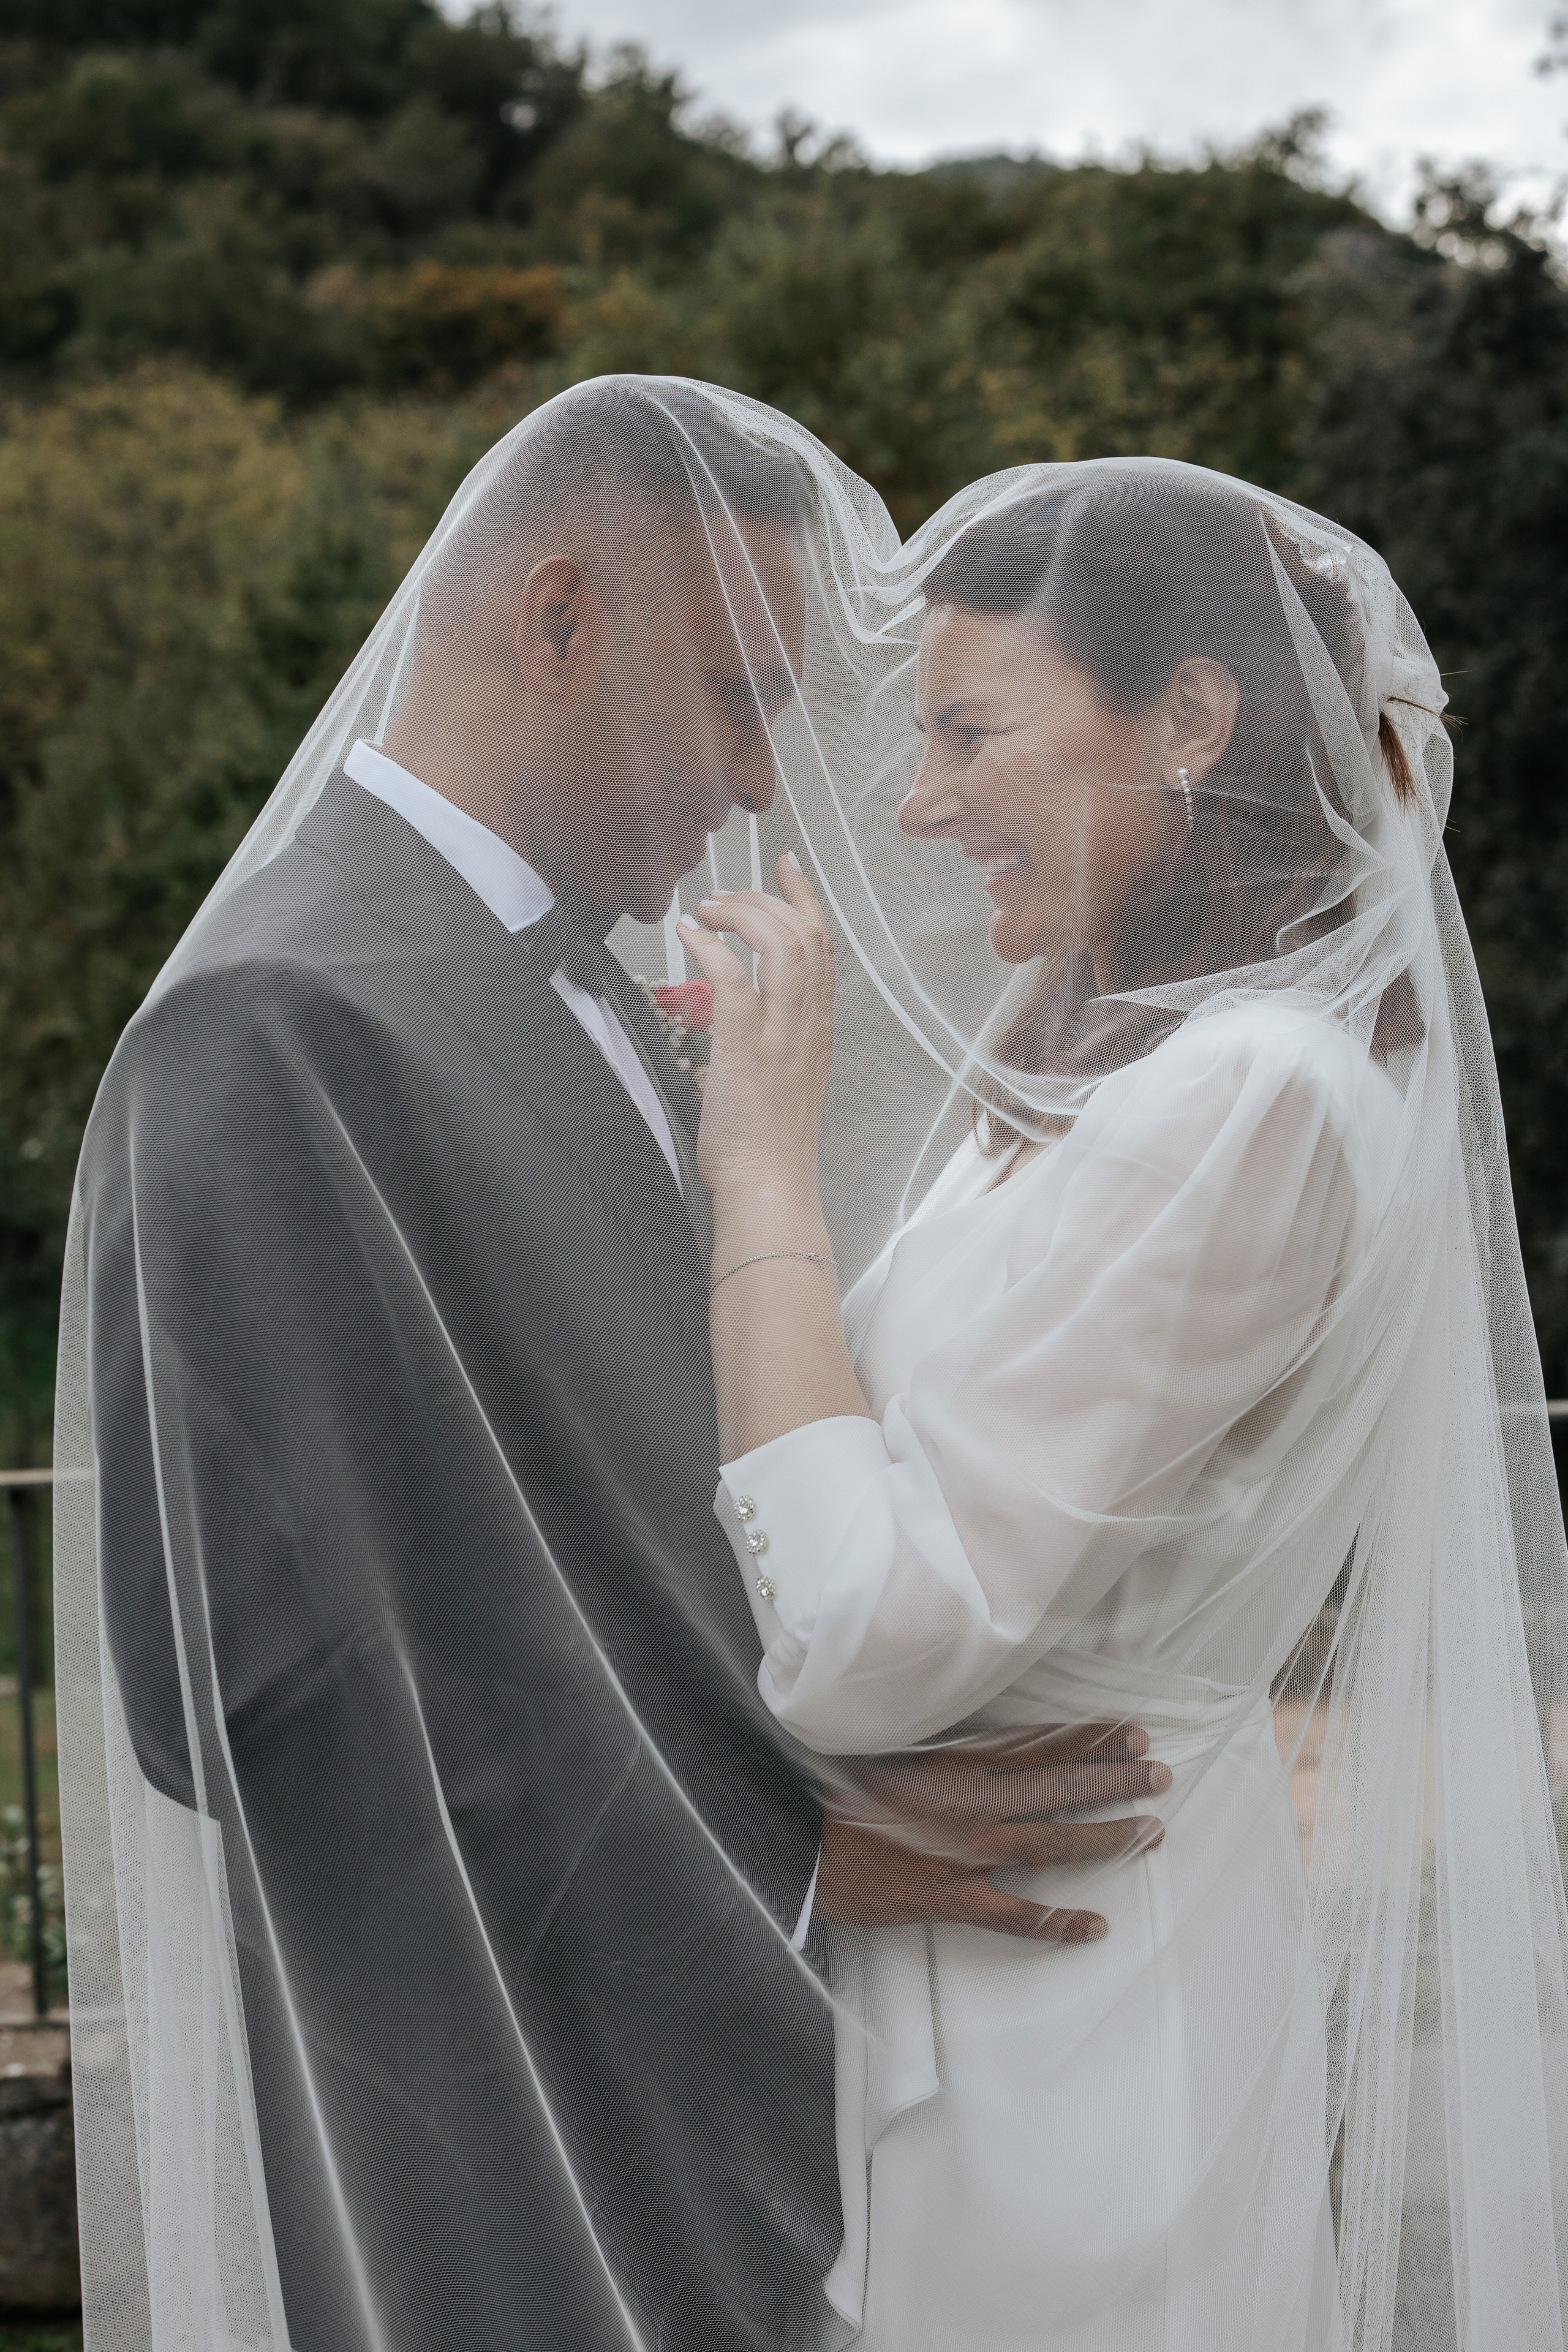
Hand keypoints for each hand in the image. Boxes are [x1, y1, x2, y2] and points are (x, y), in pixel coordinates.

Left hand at [676, 854, 834, 1202]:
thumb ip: (758, 1044)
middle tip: (724, 892)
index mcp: (818, 1029)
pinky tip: (689, 935)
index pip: (822, 946)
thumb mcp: (773, 1080)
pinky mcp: (748, 1050)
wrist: (767, 1185)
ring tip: (707, 908)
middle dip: (762, 899)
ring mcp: (782, 1036)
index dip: (804, 898)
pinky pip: (734, 980)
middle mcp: (808, 1025)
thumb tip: (723, 1028)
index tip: (787, 867)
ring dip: (740, 915)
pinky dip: (710, 949)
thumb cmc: (765, 1145)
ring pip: (779, 947)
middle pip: (803, 934)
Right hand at [814, 1723, 1171, 1941]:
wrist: (793, 1839)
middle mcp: (973, 1802)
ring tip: (1150, 1829)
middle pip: (1059, 1785)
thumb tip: (973, 1738)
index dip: (1089, 1740)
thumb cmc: (831, 1791)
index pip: (1041, 1746)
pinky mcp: (950, 1895)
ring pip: (1052, 1841)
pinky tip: (1095, 1926)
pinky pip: (1014, 1914)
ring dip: (1105, 1834)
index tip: (1131, 1733)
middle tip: (1159, 1773)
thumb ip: (937, 1747)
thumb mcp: (887, 1751)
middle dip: (1113, 1777)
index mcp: (958, 1762)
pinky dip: (1057, 1922)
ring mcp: (967, 1851)